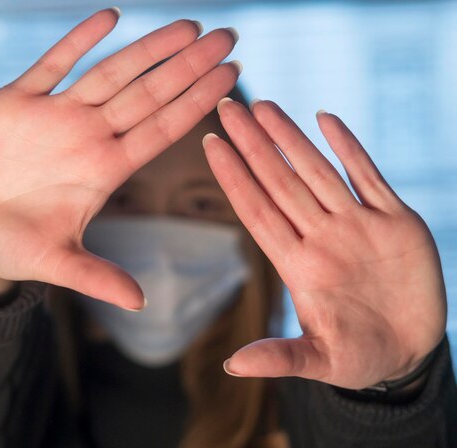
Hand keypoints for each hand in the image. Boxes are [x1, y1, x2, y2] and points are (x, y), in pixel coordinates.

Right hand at [0, 9, 239, 308]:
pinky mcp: (17, 101)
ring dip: (148, 48)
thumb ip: (96, 277)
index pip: (162, 129)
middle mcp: (89, 137)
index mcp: (104, 170)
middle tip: (230, 37)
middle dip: (188, 66)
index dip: (197, 102)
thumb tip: (140, 304)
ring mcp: (56, 115)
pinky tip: (110, 16)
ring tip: (190, 25)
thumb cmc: (11, 248)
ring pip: (111, 73)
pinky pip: (52, 64)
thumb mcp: (54, 262)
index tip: (231, 78)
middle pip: (149, 94)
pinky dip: (78, 40)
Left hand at [203, 98, 446, 388]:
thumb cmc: (359, 358)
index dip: (234, 177)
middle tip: (226, 106)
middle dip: (253, 144)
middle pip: (280, 181)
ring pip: (317, 171)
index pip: (257, 211)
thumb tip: (230, 365)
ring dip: (291, 137)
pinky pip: (368, 176)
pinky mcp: (395, 221)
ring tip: (263, 105)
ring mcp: (357, 225)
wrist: (410, 351)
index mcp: (298, 266)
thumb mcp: (321, 361)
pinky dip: (349, 149)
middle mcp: (321, 238)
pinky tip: (325, 119)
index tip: (210, 144)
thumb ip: (279, 357)